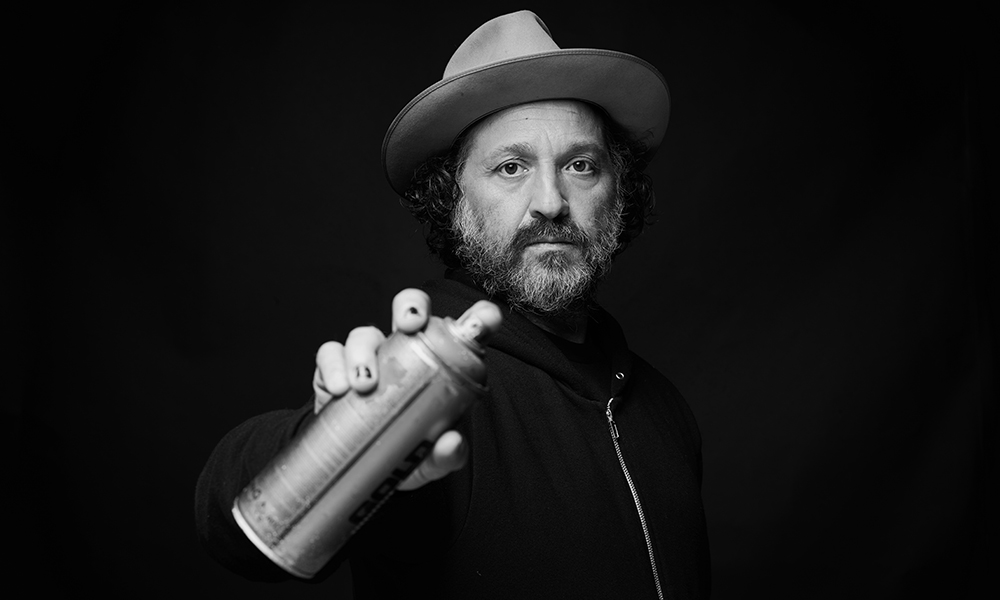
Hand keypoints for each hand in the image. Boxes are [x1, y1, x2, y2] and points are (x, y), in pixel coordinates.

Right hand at [310, 288, 468, 490]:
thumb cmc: (405, 451)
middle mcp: (405, 351)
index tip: (486, 319)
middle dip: (410, 308)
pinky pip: (330, 354)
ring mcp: (370, 357)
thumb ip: (447, 455)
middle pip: (409, 310)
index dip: (478, 318)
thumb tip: (451, 444)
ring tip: (364, 385)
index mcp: (439, 363)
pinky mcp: (336, 370)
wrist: (359, 470)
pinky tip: (338, 389)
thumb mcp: (432, 460)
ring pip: (365, 334)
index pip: (462, 332)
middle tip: (410, 326)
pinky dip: (332, 367)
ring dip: (363, 352)